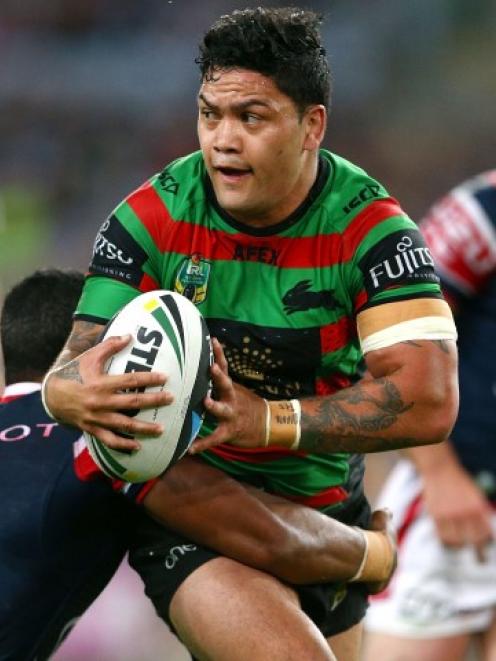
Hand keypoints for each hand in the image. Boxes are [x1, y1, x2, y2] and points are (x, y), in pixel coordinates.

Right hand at [44, 335, 172, 450]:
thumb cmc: (75, 373)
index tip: (165, 378)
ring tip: (161, 429)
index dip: (149, 378)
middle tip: (171, 399)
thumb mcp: (90, 357)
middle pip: (133, 402)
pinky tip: (138, 446)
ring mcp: (97, 418)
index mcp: (101, 383)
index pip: (130, 380)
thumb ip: (110, 346)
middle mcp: (100, 402)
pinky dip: (124, 445)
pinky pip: (110, 440)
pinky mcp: (93, 429)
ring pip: (125, 425)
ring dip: (144, 428)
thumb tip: (129, 336)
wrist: (53, 396)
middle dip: (154, 401)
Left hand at [189, 338, 265, 452]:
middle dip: (218, 376)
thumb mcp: (236, 390)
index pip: (223, 367)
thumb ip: (220, 381)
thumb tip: (205, 365)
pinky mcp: (229, 431)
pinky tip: (191, 449)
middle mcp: (231, 398)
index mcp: (230, 388)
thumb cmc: (247, 405)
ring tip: (206, 401)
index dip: (219, 353)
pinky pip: (215, 438)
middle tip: (211, 367)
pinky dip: (203, 444)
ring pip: (222, 409)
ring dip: (214, 405)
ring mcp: (231, 414)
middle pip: (225, 384)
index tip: (213, 340)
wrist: (269, 424)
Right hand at [422, 462, 493, 561]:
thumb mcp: (475, 494)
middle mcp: (464, 512)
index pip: (485, 532)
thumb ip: (481, 511)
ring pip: (457, 541)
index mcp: (477, 507)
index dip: (487, 544)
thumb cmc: (459, 482)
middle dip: (478, 553)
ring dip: (460, 547)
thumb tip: (486, 531)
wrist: (440, 470)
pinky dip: (446, 542)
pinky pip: (442, 536)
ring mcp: (449, 514)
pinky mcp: (436, 515)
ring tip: (461, 548)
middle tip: (480, 560)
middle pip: (473, 540)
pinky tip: (448, 542)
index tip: (487, 551)